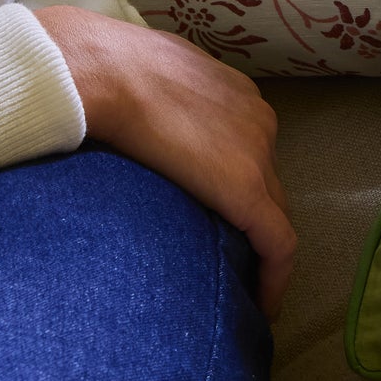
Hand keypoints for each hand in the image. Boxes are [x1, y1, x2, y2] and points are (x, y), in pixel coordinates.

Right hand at [36, 6, 296, 315]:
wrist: (103, 72)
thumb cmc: (106, 71)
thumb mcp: (142, 79)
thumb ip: (153, 103)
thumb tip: (127, 120)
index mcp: (233, 95)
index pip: (247, 150)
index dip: (237, 185)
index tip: (219, 216)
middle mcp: (257, 122)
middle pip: (266, 182)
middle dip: (252, 220)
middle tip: (231, 260)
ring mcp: (257, 156)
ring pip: (271, 212)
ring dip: (258, 247)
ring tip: (241, 284)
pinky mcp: (248, 194)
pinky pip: (277, 244)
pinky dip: (274, 277)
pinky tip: (263, 308)